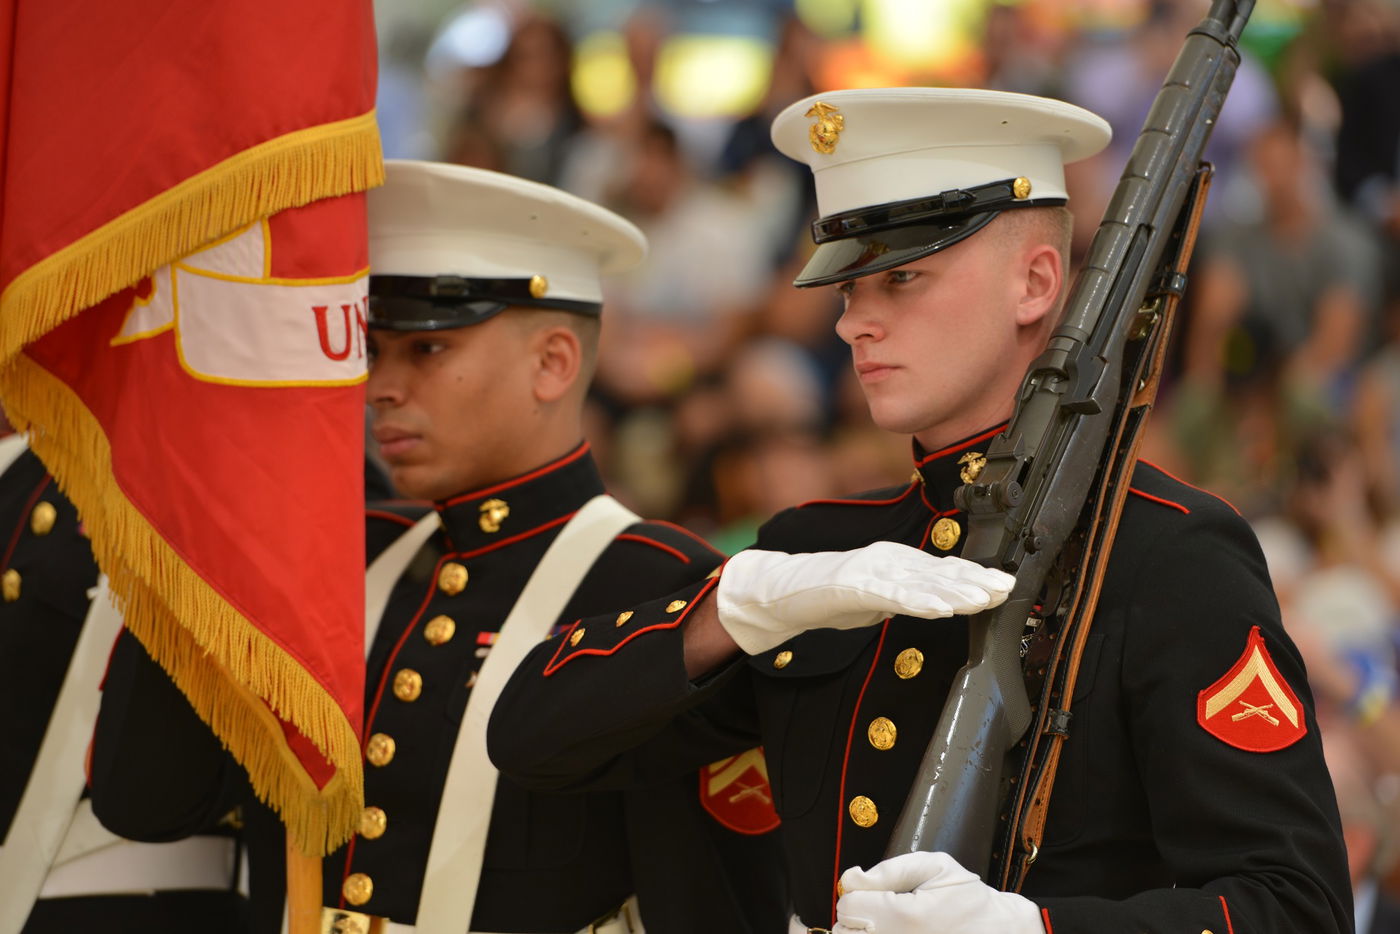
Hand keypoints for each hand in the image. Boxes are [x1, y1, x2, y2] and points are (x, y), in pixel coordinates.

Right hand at [715, 542, 1015, 654]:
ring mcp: (871, 570)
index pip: (942, 571)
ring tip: (982, 599)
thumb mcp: (876, 599)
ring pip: (921, 582)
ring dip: (955, 591)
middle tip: (1006, 589)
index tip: (1003, 587)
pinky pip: (892, 594)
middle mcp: (888, 561)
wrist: (781, 593)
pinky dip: (918, 600)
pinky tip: (939, 608)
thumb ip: (904, 597)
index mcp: (896, 563)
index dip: (973, 578)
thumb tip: (935, 602)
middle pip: (939, 572)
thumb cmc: (828, 598)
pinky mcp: (853, 584)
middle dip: (974, 581)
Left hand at [833, 851, 1042, 933]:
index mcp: (907, 918)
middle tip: (879, 912)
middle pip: (845, 933)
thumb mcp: (936, 868)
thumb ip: (889, 870)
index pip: (849, 905)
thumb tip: (852, 879)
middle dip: (856, 918)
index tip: (874, 893)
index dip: (858, 894)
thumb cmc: (971, 902)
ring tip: (887, 926)